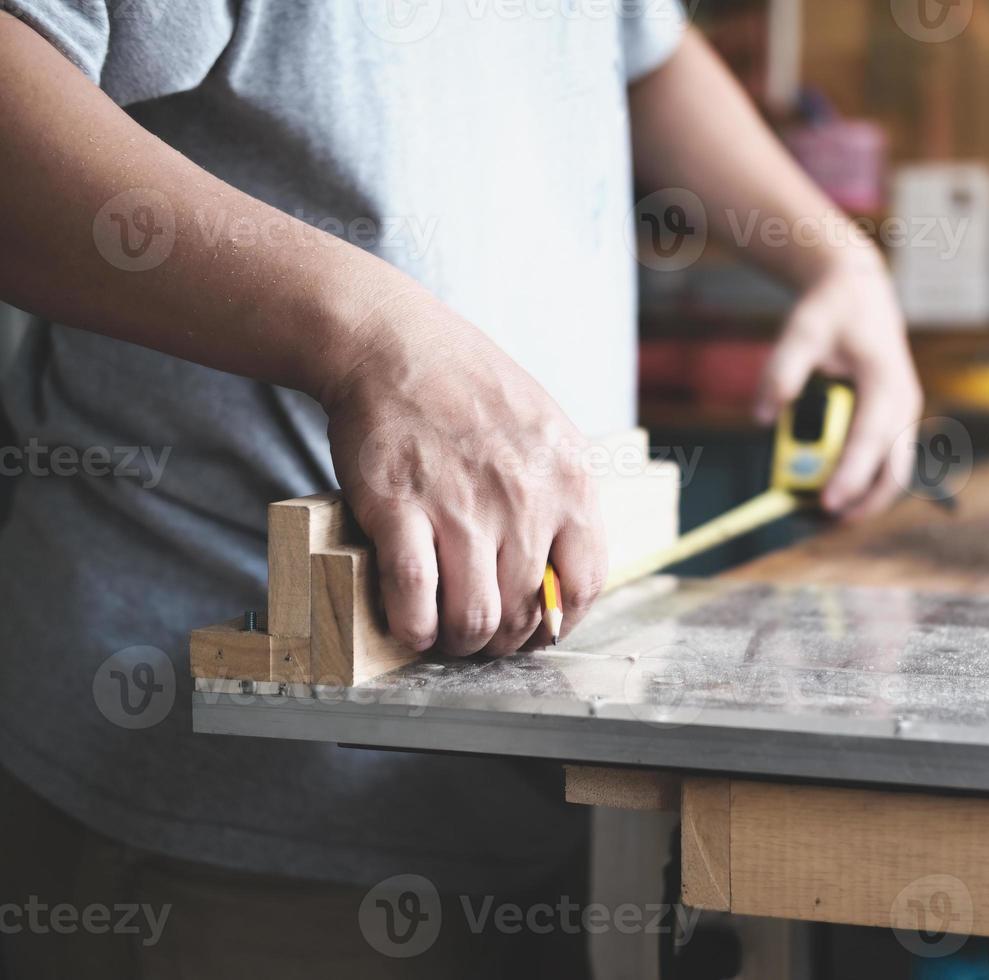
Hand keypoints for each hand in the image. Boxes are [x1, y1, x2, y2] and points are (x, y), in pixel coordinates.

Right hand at [321, 290, 606, 655]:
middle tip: (482, 636)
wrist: (395, 345)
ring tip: (446, 635)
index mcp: (570, 481)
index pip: (585, 584)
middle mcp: (525, 499)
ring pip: (473, 619)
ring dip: (459, 644)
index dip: (559, 622)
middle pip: (525, 613)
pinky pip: (414, 597)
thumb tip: (565, 575)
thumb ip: (563, 498)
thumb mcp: (549, 433)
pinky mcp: (400, 509)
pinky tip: (411, 626)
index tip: (538, 629)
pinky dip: (413, 627)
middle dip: (503, 641)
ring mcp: (462, 506)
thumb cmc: (471, 390)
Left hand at [754, 255, 922, 520]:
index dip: (850, 475)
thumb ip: (781, 373)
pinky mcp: (894, 420)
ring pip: (893, 472)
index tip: (828, 503)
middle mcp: (903, 403)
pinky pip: (884, 461)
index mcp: (885, 382)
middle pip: (894, 470)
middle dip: (864, 501)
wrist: (859, 292)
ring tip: (822, 511)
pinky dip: (862, 479)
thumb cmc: (832, 311)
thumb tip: (762, 417)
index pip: (870, 440)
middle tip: (824, 521)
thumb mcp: (800, 331)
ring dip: (863, 496)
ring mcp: (903, 414)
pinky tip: (831, 489)